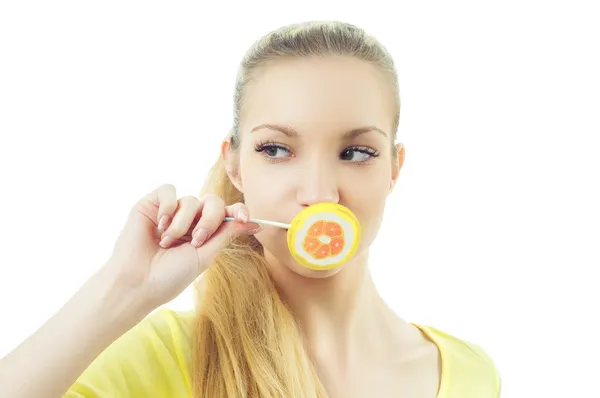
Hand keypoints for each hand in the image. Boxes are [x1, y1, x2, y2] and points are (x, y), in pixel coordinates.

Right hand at [104, 184, 258, 312]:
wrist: (138, 282)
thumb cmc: (170, 276)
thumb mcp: (205, 255)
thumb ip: (227, 234)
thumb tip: (255, 223)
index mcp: (206, 232)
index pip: (228, 213)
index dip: (239, 210)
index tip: (244, 217)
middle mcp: (190, 219)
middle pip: (213, 202)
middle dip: (209, 220)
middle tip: (196, 240)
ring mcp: (171, 211)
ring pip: (191, 200)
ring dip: (183, 223)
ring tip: (168, 242)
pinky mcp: (152, 204)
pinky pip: (169, 190)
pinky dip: (169, 206)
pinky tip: (160, 225)